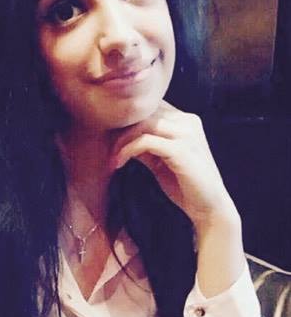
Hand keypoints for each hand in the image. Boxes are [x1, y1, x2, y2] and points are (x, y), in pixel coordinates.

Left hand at [110, 100, 237, 230]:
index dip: (127, 120)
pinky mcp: (181, 149)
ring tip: (112, 159)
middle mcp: (188, 121)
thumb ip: (143, 144)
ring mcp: (187, 133)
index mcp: (185, 120)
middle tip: (107, 150)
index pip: (150, 108)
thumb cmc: (184, 185)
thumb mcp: (159, 160)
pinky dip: (128, 150)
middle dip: (120, 130)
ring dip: (121, 141)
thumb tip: (117, 136)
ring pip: (143, 124)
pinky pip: (146, 141)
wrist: (209, 208)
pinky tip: (119, 164)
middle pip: (145, 113)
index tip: (110, 139)